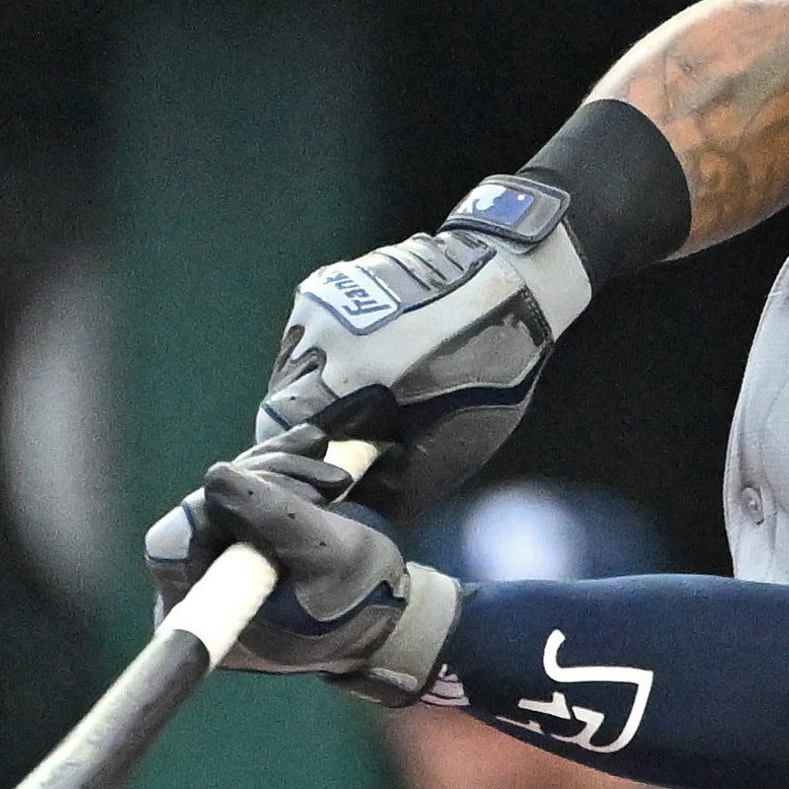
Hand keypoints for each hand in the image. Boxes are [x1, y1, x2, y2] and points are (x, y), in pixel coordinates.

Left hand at [143, 448, 458, 695]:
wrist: (386, 608)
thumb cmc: (362, 597)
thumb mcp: (330, 555)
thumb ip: (273, 518)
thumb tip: (214, 478)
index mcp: (208, 616)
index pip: (174, 544)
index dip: (222, 508)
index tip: (289, 500)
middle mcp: (198, 588)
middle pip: (199, 505)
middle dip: (265, 481)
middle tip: (329, 488)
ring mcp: (215, 556)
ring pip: (222, 486)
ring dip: (280, 469)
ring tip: (337, 481)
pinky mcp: (236, 528)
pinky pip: (240, 482)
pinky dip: (280, 464)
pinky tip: (317, 452)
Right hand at [250, 177, 595, 525]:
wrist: (510, 282)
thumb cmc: (488, 373)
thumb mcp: (447, 453)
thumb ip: (390, 489)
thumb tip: (349, 506)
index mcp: (342, 379)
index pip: (278, 437)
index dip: (296, 465)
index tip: (328, 474)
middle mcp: (317, 336)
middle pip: (281, 402)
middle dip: (309, 430)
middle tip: (351, 441)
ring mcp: (318, 303)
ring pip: (292, 368)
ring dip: (315, 392)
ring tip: (367, 399)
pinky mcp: (326, 283)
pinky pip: (310, 337)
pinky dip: (329, 359)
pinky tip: (371, 362)